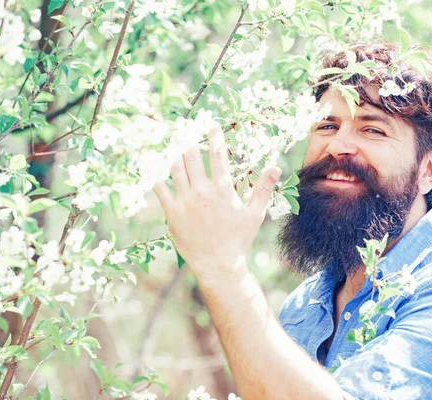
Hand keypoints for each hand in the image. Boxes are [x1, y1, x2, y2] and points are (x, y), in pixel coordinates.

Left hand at [153, 126, 280, 275]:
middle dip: (190, 142)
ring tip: (174, 148)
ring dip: (174, 155)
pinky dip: (158, 176)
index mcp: (222, 189)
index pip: (217, 155)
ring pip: (175, 168)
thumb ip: (263, 189)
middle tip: (187, 133)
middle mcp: (201, 191)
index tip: (211, 126)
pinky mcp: (171, 212)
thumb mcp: (254, 214)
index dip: (214, 137)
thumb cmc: (238, 239)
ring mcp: (184, 201)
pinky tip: (156, 169)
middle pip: (191, 156)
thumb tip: (275, 168)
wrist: (218, 264)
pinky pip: (160, 189)